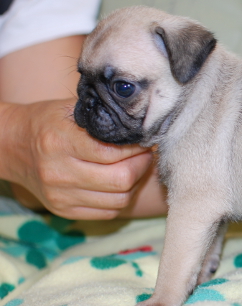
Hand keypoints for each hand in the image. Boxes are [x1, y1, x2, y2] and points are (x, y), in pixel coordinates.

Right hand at [1, 98, 164, 219]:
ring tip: (136, 167)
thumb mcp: (73, 111)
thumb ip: (105, 118)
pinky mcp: (63, 210)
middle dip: (142, 165)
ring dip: (135, 183)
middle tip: (146, 153)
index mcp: (60, 141)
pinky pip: (108, 212)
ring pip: (119, 199)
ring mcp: (60, 195)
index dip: (138, 147)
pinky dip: (121, 198)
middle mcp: (58, 172)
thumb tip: (143, 127)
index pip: (113, 152)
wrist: (12, 145)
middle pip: (120, 180)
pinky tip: (121, 182)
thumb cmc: (49, 122)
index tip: (145, 139)